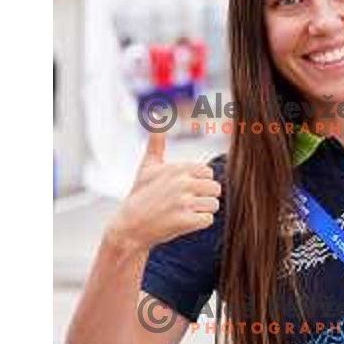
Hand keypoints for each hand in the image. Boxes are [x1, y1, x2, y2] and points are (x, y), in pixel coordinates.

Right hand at [107, 132, 221, 252]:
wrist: (129, 227)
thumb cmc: (140, 195)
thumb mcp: (147, 166)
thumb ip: (156, 142)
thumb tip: (154, 117)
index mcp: (179, 168)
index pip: (209, 173)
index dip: (198, 183)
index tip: (182, 189)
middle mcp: (183, 183)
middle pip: (215, 189)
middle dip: (203, 197)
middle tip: (183, 203)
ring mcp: (185, 202)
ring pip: (214, 205)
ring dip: (201, 211)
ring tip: (182, 213)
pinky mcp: (185, 221)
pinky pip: (208, 220)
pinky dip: (198, 224)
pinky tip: (182, 223)